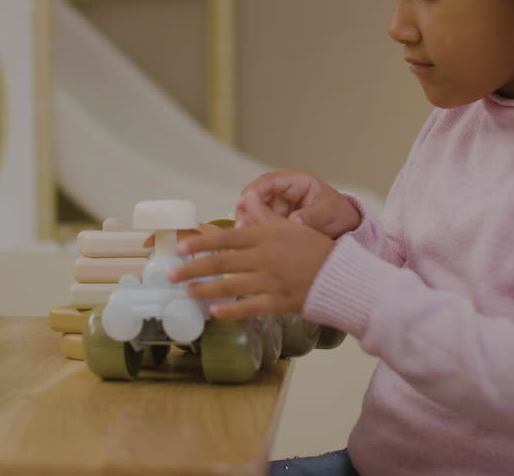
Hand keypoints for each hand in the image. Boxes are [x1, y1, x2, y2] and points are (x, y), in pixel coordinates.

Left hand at [167, 219, 334, 319]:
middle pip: (221, 263)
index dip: (200, 243)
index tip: (180, 248)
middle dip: (192, 268)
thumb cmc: (315, 250)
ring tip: (186, 292)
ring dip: (204, 289)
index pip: (225, 238)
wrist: (342, 276)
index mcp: (265, 237)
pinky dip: (230, 310)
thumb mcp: (291, 226)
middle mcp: (264, 257)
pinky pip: (249, 307)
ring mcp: (270, 281)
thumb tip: (246, 200)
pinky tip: (213, 312)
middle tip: (171, 274)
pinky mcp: (278, 302)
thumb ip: (265, 216)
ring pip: (230, 286)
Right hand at [236, 170, 361, 236]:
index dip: (253, 190)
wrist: (346, 226)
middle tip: (242, 225)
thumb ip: (311, 216)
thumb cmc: (340, 213)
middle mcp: (284, 192)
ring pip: (255, 211)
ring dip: (250, 222)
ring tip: (246, 236)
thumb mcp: (329, 213)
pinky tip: (253, 241)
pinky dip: (256, 231)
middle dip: (247, 210)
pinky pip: (262, 223)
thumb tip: (293, 221)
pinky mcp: (277, 220)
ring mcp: (279, 206)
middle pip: (256, 196)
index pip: (269, 181)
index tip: (244, 202)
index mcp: (297, 182)